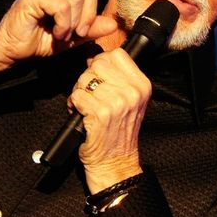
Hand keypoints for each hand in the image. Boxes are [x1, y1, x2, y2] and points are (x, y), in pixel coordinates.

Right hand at [0, 0, 117, 80]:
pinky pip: (64, 6)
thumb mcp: (74, 35)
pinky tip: (55, 30)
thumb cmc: (42, 39)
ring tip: (61, 31)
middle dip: (88, 15)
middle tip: (75, 31)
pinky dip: (65, 24)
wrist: (14, 49)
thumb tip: (112, 24)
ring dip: (74, 23)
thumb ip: (93, 28)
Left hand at [68, 47, 150, 192]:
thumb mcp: (131, 100)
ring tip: (86, 105)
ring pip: (85, 79)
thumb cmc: (119, 131)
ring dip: (79, 92)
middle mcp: (133, 91)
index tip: (99, 74)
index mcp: (142, 85)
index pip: (117, 54)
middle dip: (88, 77)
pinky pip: (77, 96)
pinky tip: (82, 114)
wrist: (116, 162)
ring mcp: (118, 102)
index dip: (102, 61)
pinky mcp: (101, 113)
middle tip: (90, 93)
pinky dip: (74, 104)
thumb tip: (94, 57)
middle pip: (98, 64)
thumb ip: (119, 78)